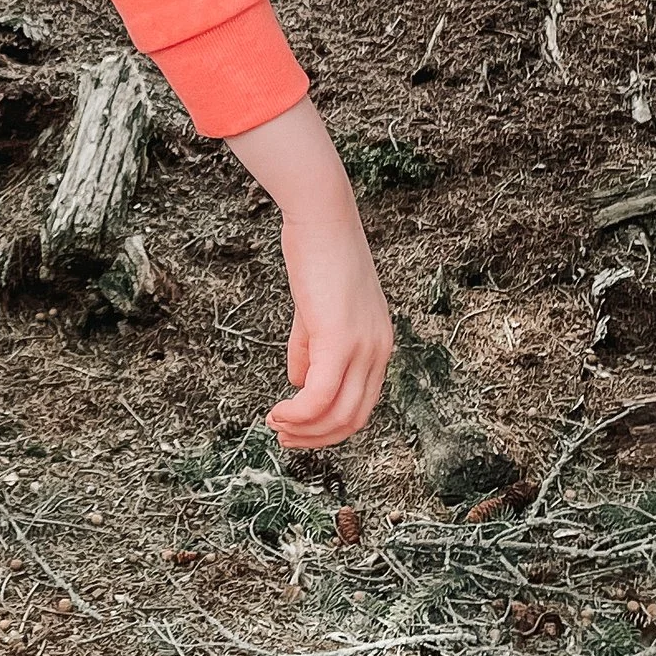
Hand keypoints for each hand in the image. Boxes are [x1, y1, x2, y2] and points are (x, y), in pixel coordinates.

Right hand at [224, 97, 392, 446]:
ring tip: (275, 426)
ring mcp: (363, 348)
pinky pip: (318, 397)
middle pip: (353, 419)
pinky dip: (297, 414)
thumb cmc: (318, 254)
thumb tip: (299, 382)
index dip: (328, 426)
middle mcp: (379, 351)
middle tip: (283, 436)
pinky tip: (276, 411)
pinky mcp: (339, 341)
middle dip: (316, 437)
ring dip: (303, 430)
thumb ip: (311, 347)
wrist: (322, 217)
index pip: (362, 405)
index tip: (296, 427)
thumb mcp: (318, 310)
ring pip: (337, 415)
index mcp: (379, 344)